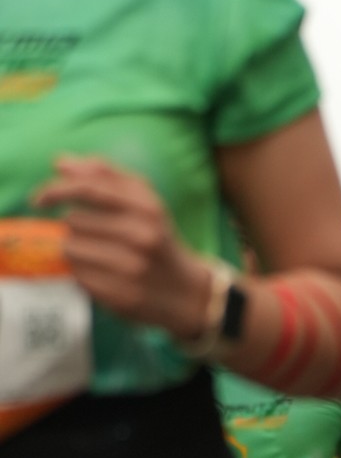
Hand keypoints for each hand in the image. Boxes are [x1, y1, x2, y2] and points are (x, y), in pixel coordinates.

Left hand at [31, 157, 212, 339]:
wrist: (184, 291)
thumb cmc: (156, 238)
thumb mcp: (143, 201)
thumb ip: (104, 175)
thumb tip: (60, 162)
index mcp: (148, 208)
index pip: (89, 189)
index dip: (57, 190)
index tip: (38, 199)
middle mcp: (141, 236)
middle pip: (73, 221)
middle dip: (75, 227)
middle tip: (97, 236)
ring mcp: (131, 268)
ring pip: (71, 249)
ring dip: (76, 250)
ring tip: (100, 255)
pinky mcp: (120, 295)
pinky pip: (78, 276)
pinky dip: (82, 273)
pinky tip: (104, 274)